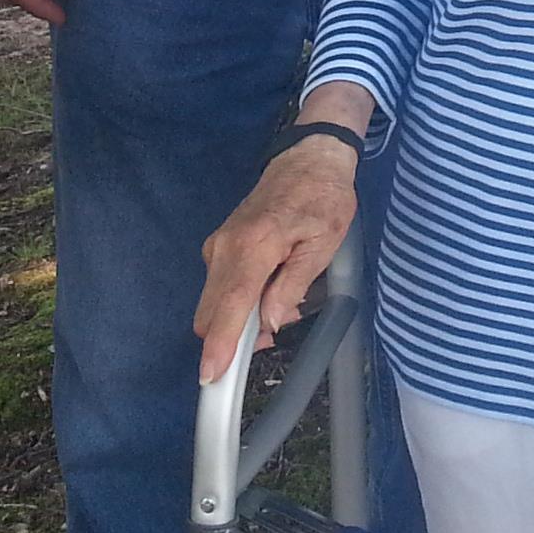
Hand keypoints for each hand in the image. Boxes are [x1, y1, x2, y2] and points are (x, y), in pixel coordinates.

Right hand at [196, 138, 361, 383]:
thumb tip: (271, 323)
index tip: (210, 375)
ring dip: (239, 319)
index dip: (220, 343)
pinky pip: (220, 288)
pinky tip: (269, 289)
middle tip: (277, 329)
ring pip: (214, 303)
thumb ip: (292, 286)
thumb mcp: (322, 244)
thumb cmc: (322, 199)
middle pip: (212, 312)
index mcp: (254, 246)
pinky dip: (238, 302)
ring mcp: (218, 246)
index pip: (231, 305)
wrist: (308, 158)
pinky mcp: (219, 246)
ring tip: (283, 300)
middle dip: (234, 337)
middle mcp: (225, 247)